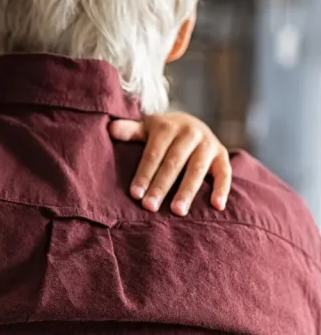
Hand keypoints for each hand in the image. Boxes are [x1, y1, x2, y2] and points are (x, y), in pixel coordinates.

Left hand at [110, 113, 231, 215]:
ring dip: (187, 191)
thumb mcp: (146, 128)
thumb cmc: (161, 133)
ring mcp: (208, 143)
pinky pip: (225, 173)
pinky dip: (222, 189)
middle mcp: (190, 133)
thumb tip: (110, 128)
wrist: (190, 123)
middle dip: (161, 186)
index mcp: (167, 126)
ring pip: (197, 169)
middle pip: (173, 163)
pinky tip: (217, 206)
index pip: (154, 154)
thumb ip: (130, 131)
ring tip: (177, 211)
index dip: (144, 174)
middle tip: (150, 207)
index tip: (135, 195)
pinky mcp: (222, 154)